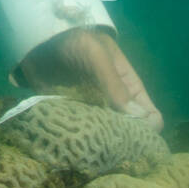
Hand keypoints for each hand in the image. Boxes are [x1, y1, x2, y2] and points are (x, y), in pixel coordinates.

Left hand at [18, 26, 163, 131]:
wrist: (37, 41)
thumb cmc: (73, 43)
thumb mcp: (96, 56)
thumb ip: (115, 85)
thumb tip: (140, 119)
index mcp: (129, 87)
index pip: (151, 116)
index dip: (148, 130)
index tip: (134, 138)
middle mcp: (115, 102)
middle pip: (130, 132)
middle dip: (124, 141)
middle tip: (109, 145)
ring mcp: (94, 110)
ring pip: (108, 136)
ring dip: (103, 142)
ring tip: (91, 146)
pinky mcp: (74, 116)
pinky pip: (84, 134)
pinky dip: (83, 140)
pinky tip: (77, 144)